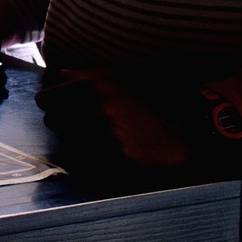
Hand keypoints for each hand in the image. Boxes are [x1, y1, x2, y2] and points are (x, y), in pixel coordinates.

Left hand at [36, 70, 191, 170]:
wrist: (195, 130)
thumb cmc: (155, 99)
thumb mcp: (123, 76)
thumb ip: (86, 74)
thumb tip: (59, 73)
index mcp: (93, 87)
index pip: (46, 100)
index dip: (52, 104)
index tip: (58, 108)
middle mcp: (96, 111)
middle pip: (54, 123)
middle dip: (64, 124)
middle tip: (84, 127)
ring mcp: (107, 140)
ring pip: (69, 146)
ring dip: (80, 145)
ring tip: (103, 141)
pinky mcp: (119, 165)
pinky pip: (88, 167)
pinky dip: (94, 165)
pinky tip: (113, 157)